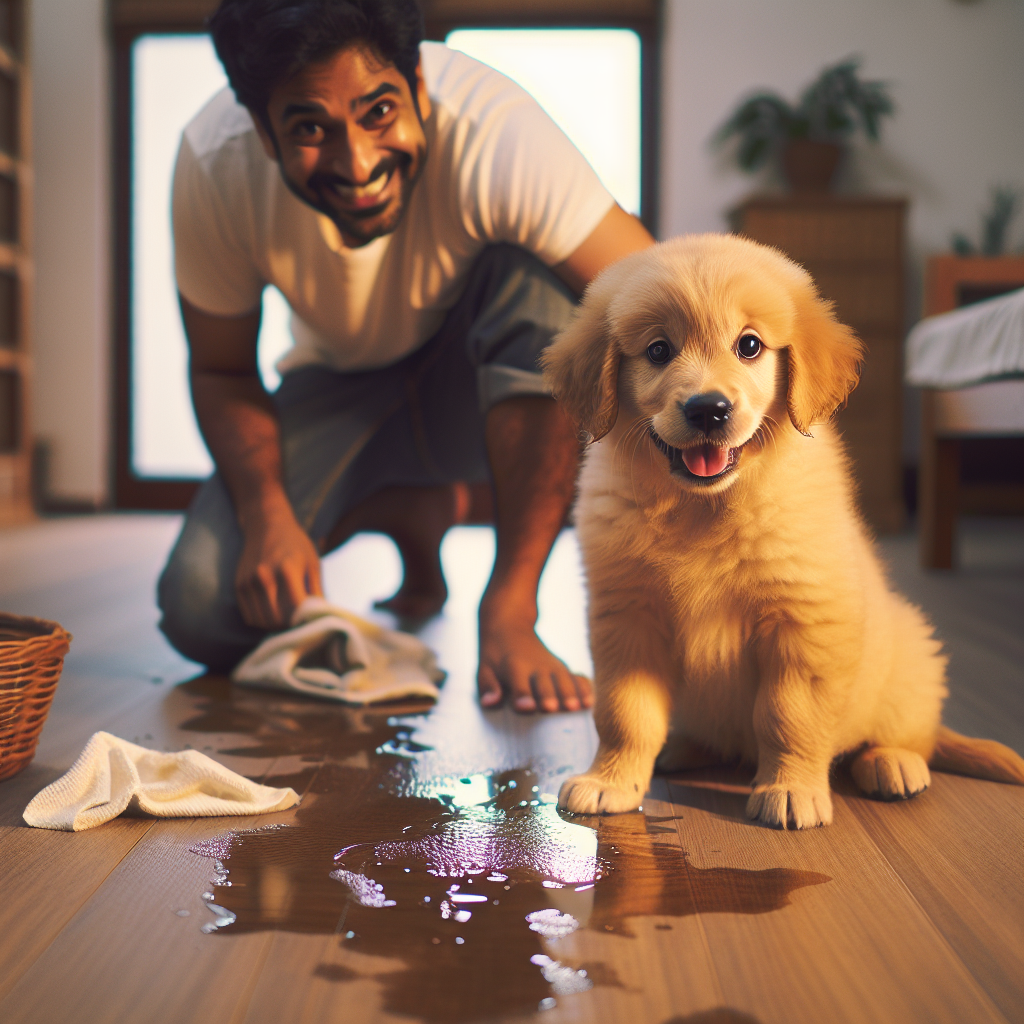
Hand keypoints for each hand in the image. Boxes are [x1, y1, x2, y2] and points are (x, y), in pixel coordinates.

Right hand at [235, 507, 322, 629]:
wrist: (266, 524)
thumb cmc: (295, 544)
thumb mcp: (313, 563)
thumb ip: (317, 591)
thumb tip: (323, 618)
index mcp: (287, 570)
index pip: (296, 609)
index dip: (305, 620)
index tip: (313, 622)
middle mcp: (264, 577)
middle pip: (277, 619)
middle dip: (291, 626)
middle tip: (301, 623)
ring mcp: (248, 583)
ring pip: (261, 621)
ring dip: (275, 626)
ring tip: (288, 619)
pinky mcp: (239, 586)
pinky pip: (249, 617)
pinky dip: (262, 621)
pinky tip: (273, 612)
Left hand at [477, 602, 592, 713]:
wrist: (510, 624)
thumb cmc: (495, 655)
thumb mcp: (484, 668)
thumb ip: (487, 686)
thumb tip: (489, 703)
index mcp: (513, 666)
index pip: (518, 683)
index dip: (522, 695)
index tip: (527, 707)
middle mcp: (535, 666)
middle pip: (544, 683)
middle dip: (548, 695)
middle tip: (552, 708)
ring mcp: (551, 666)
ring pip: (563, 680)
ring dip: (570, 693)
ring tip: (576, 707)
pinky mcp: (562, 667)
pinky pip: (576, 677)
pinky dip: (583, 687)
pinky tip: (589, 701)